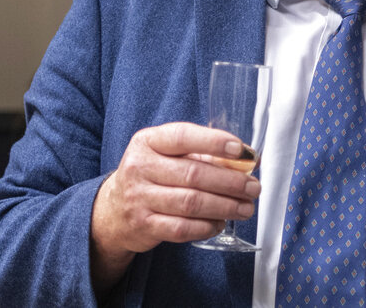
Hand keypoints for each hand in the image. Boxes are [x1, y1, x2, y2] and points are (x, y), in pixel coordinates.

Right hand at [89, 122, 261, 290]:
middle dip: (230, 182)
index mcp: (148, 141)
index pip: (183, 136)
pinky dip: (207, 226)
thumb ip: (203, 153)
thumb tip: (246, 159)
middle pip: (194, 174)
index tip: (240, 150)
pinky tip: (221, 223)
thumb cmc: (152, 174)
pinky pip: (182, 228)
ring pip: (191, 203)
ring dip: (225, 206)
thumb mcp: (168, 154)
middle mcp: (140, 167)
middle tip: (253, 187)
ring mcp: (139, 198)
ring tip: (245, 208)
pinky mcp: (143, 226)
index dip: (214, 142)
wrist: (113, 210)